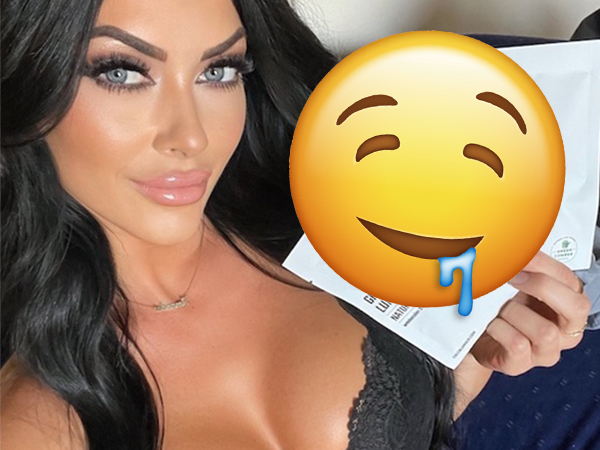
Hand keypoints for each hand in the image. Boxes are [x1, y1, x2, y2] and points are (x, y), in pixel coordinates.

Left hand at [470, 251, 590, 375]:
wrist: (470, 338)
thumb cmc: (496, 308)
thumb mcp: (512, 284)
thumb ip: (520, 266)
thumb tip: (513, 247)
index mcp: (566, 304)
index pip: (570, 280)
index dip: (543, 264)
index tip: (518, 256)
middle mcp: (564, 330)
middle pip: (576, 307)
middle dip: (541, 287)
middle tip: (513, 278)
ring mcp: (546, 350)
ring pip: (546, 331)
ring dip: (515, 313)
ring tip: (499, 311)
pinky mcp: (521, 364)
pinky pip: (519, 345)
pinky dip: (500, 330)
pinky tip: (491, 325)